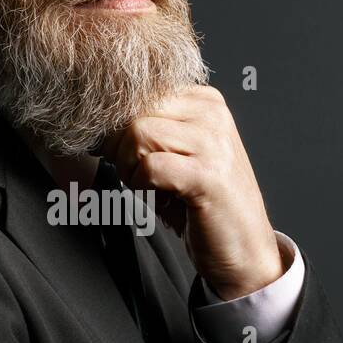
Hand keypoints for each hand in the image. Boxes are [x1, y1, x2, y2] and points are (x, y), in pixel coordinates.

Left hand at [101, 86, 284, 299]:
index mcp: (204, 101)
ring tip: (149, 187)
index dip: (118, 126)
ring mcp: (212, 142)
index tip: (124, 155)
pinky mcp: (207, 174)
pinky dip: (142, 186)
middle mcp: (211, 113)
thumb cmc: (204, 205)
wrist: (244, 250)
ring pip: (138, 134)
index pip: (138, 92)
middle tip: (136, 176)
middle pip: (134, 109)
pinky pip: (149, 166)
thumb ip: (150, 128)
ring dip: (130, 166)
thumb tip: (97, 118)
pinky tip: (160, 198)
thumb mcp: (178, 154)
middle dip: (120, 146)